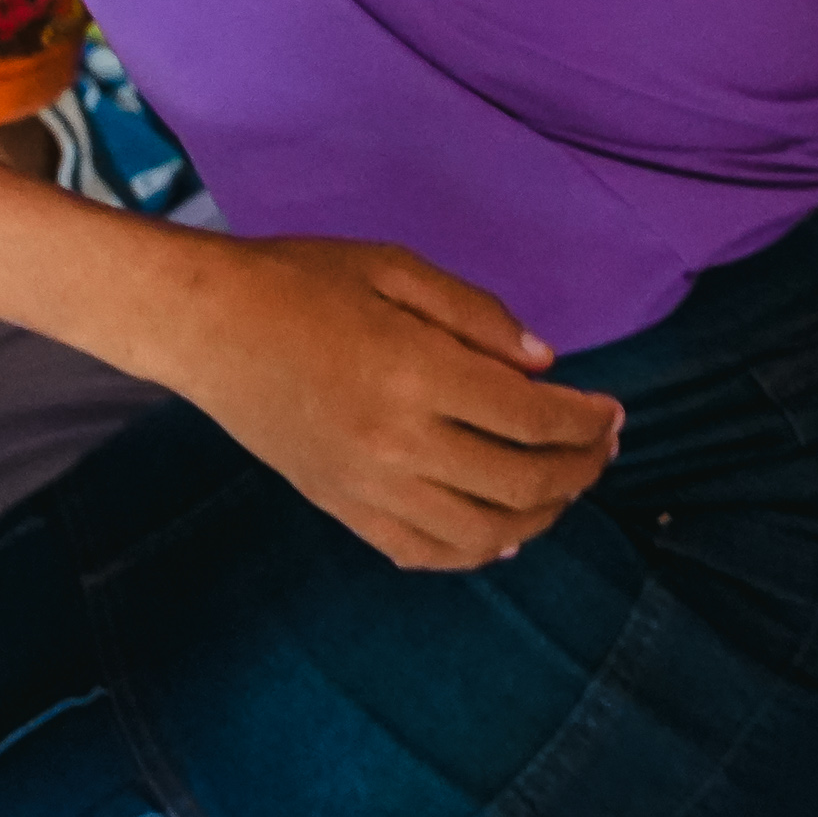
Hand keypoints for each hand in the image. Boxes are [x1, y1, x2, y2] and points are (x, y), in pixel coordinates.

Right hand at [163, 238, 621, 570]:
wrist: (204, 325)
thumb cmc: (298, 279)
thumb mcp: (393, 265)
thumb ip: (476, 314)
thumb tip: (546, 365)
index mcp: (416, 372)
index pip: (532, 417)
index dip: (587, 421)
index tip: (614, 411)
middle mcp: (399, 442)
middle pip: (521, 481)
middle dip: (580, 469)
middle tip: (604, 447)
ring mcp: (368, 486)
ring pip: (483, 532)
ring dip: (541, 515)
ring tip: (564, 486)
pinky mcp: (342, 508)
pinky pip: (425, 551)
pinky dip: (476, 550)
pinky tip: (504, 530)